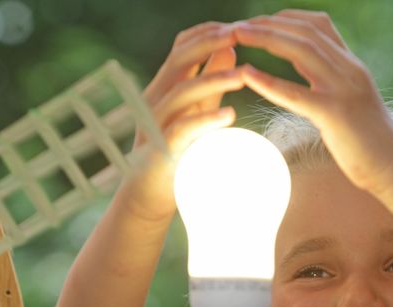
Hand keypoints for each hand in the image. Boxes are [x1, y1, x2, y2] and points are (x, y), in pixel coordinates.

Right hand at [119, 22, 245, 223]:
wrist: (148, 195)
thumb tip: (230, 51)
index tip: (238, 26)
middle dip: (210, 43)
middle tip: (240, 36)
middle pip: (179, 59)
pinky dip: (205, 121)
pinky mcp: (160, 149)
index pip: (183, 46)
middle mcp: (157, 98)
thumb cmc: (177, 150)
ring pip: (182, 92)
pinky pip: (182, 130)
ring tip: (243, 76)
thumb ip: (210, 83)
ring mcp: (155, 123)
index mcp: (166, 85)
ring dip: (213, 80)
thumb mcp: (196, 110)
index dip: (208, 32)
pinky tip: (229, 115)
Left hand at [233, 10, 392, 195]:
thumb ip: (329, 82)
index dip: (285, 19)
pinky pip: (296, 93)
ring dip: (265, 39)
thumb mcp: (349, 102)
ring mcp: (344, 90)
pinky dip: (269, 81)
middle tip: (236, 26)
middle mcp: (350, 70)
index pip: (319, 26)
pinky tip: (247, 75)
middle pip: (305, 32)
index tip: (259, 22)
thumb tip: (305, 73)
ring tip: (236, 37)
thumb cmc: (369, 142)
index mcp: (352, 66)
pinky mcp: (336, 115)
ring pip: (301, 50)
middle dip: (268, 24)